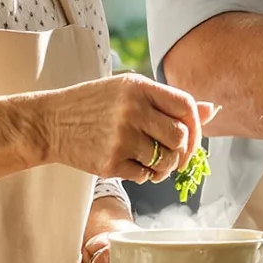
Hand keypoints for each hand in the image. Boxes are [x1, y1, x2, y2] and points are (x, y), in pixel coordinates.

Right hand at [41, 74, 215, 184]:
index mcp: (139, 86)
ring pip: (166, 160)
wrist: (50, 122)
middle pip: (180, 138)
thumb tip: (213, 111)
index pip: (187, 106)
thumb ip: (167, 101)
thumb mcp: (128, 90)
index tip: (190, 137)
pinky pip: (145, 176)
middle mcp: (132, 109)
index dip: (197, 126)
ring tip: (151, 162)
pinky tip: (131, 165)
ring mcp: (121, 137)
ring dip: (165, 167)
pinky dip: (144, 175)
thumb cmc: (94, 105)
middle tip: (171, 155)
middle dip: (181, 151)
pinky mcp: (110, 162)